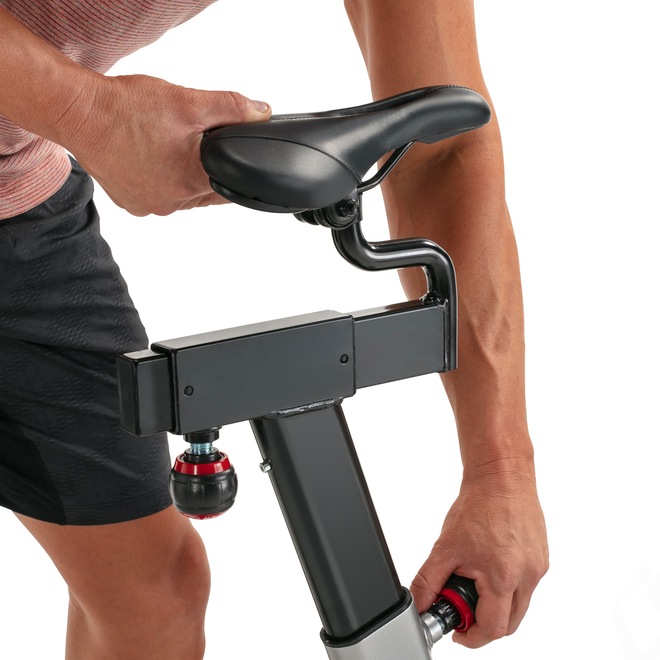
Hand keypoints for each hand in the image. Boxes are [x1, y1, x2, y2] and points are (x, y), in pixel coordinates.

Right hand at [66, 74, 270, 215]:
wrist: (78, 113)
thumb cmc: (128, 109)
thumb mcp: (189, 102)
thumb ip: (232, 109)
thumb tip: (262, 113)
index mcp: (193, 181)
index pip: (232, 186)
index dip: (234, 168)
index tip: (225, 154)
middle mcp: (173, 202)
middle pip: (206, 191)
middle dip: (204, 167)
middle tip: (188, 140)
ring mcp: (150, 206)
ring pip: (182, 195)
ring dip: (181, 175)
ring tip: (165, 146)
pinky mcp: (131, 204)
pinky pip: (157, 196)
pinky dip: (159, 180)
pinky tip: (149, 158)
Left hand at [411, 458, 548, 647]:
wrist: (501, 476)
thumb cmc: (479, 505)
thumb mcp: (445, 547)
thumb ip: (429, 581)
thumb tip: (420, 604)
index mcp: (504, 577)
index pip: (492, 629)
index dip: (472, 636)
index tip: (458, 631)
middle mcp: (527, 576)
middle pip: (510, 624)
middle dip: (484, 623)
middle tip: (462, 607)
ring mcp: (537, 567)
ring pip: (519, 605)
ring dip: (496, 603)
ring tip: (473, 580)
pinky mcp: (541, 557)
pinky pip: (526, 584)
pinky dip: (507, 585)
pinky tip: (489, 564)